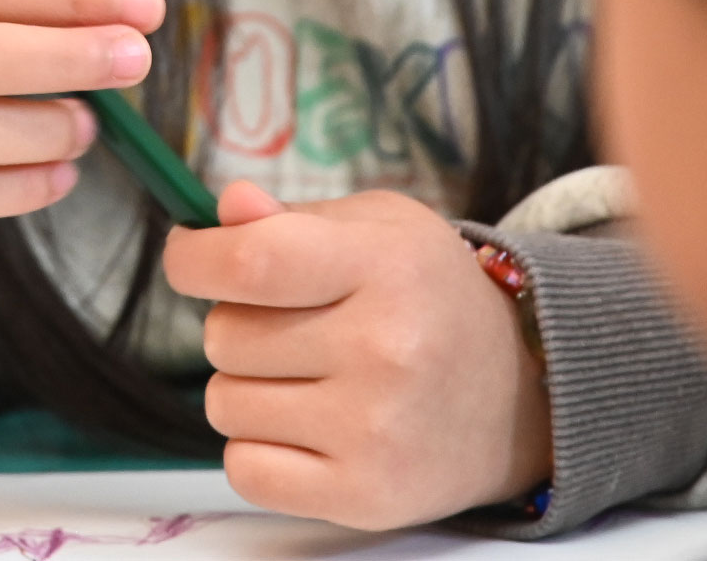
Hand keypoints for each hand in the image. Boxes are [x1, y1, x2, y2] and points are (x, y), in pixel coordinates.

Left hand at [164, 181, 552, 529]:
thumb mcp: (377, 227)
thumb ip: (291, 219)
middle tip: (290, 321)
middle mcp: (383, 348)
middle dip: (235, 322)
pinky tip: (305, 424)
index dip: (196, 259)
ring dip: (245, 385)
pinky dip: (257, 447)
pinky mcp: (365, 496)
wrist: (518, 391)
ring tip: (305, 373)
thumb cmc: (428, 292)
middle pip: (225, 335)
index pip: (253, 262)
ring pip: (224, 403)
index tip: (188, 256)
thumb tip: (222, 210)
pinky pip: (244, 470)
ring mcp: (374, 430)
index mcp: (383, 265)